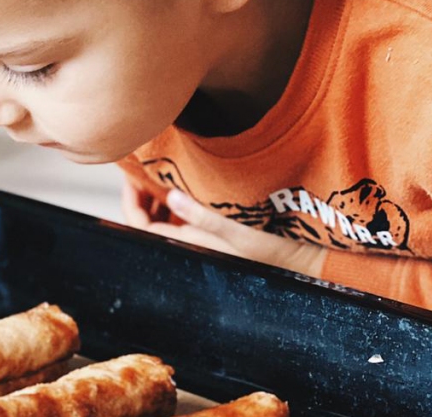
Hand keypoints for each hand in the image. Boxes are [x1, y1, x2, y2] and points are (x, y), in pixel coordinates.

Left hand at [121, 184, 325, 277]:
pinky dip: (178, 202)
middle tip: (142, 169)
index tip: (131, 176)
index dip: (130, 201)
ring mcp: (200, 242)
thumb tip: (171, 197)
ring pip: (166, 220)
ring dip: (159, 198)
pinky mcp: (213, 237)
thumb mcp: (236, 231)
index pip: (140, 225)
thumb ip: (202, 217)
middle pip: (149, 222)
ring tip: (160, 172)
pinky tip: (186, 184)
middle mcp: (188, 247)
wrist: (301, 262)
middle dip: (142, 197)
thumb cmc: (271, 251)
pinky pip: (184, 220)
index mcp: (186, 247)